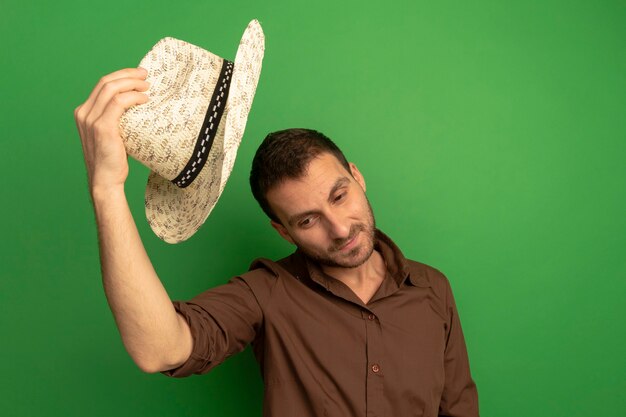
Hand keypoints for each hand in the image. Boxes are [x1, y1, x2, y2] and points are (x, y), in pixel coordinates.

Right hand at [74, 67, 149, 195]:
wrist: (105, 180)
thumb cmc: (112, 159)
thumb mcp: (111, 134)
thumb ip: (115, 118)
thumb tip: (135, 105)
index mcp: (84, 112)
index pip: (102, 85)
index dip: (121, 76)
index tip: (138, 75)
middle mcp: (83, 113)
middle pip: (106, 82)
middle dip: (128, 75)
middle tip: (146, 75)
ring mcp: (90, 119)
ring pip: (111, 89)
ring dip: (132, 84)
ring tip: (147, 87)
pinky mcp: (102, 127)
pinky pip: (118, 102)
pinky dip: (133, 97)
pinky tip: (144, 100)